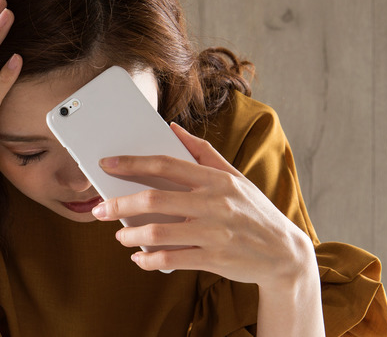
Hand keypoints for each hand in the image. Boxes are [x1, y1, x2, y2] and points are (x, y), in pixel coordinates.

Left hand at [92, 123, 315, 287]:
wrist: (286, 254)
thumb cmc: (254, 211)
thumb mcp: (235, 177)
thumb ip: (203, 152)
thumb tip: (172, 127)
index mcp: (216, 179)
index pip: (166, 164)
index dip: (132, 163)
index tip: (107, 164)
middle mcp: (215, 203)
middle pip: (154, 199)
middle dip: (119, 204)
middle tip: (100, 209)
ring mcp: (215, 232)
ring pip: (159, 232)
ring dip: (131, 235)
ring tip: (120, 235)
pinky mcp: (215, 259)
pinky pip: (172, 259)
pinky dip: (149, 259)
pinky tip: (140, 257)